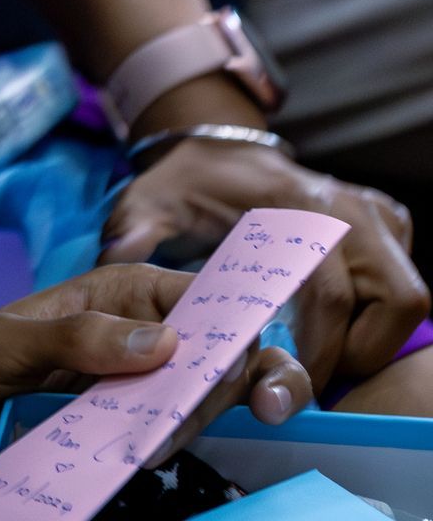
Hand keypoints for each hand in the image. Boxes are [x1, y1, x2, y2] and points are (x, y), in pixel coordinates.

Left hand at [0, 264, 308, 517]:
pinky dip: (169, 453)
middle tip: (239, 414)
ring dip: (199, 421)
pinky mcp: (115, 443)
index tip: (261, 377)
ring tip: (158, 442)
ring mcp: (127, 396)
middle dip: (240, 382)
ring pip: (200, 405)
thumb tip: (163, 342)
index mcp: (111, 297)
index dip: (243, 327)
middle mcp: (130, 343)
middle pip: (217, 355)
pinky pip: (162, 447)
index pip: (200, 299)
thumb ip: (72, 337)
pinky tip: (150, 459)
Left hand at [103, 136, 425, 389]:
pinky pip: (406, 284)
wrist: (218, 145)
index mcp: (294, 201)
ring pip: (408, 296)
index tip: (291, 377)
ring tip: (326, 354)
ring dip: (375, 338)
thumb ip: (133, 229)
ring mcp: (373, 212)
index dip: (320, 344)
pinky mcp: (386, 223)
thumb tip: (118, 257)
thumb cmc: (187, 182)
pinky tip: (340, 327)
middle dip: (358, 350)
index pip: (329, 288)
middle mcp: (346, 206)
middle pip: (393, 298)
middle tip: (312, 372)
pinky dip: (382, 316)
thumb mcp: (150, 199)